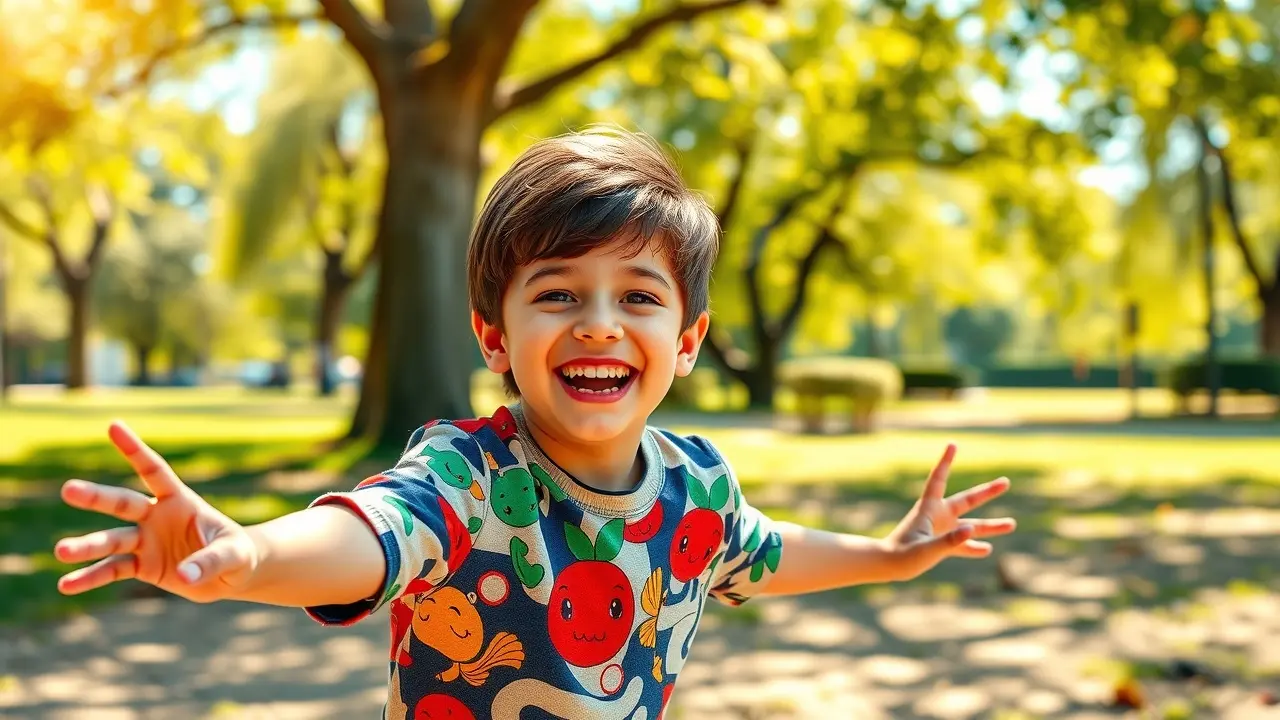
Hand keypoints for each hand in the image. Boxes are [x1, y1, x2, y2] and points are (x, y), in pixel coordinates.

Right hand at [54, 421, 259, 602]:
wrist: (234, 574)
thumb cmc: (237, 553)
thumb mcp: (233, 554)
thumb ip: (210, 561)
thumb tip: (184, 575)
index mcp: (180, 500)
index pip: (154, 471)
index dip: (135, 450)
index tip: (114, 426)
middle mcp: (156, 516)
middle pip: (123, 504)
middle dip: (97, 497)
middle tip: (68, 490)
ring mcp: (146, 541)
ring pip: (112, 540)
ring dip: (87, 545)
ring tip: (61, 551)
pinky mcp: (143, 566)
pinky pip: (112, 570)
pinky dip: (90, 578)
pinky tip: (66, 585)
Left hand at [881, 443, 1015, 580]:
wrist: (886, 566)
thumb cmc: (902, 555)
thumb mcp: (927, 549)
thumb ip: (950, 541)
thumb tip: (972, 530)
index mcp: (929, 509)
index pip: (939, 479)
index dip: (945, 462)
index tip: (952, 444)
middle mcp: (937, 516)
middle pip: (966, 500)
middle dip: (986, 492)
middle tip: (1006, 482)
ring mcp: (940, 530)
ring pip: (970, 526)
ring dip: (990, 526)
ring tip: (1012, 524)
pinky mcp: (940, 545)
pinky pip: (961, 545)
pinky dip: (973, 546)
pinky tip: (987, 549)